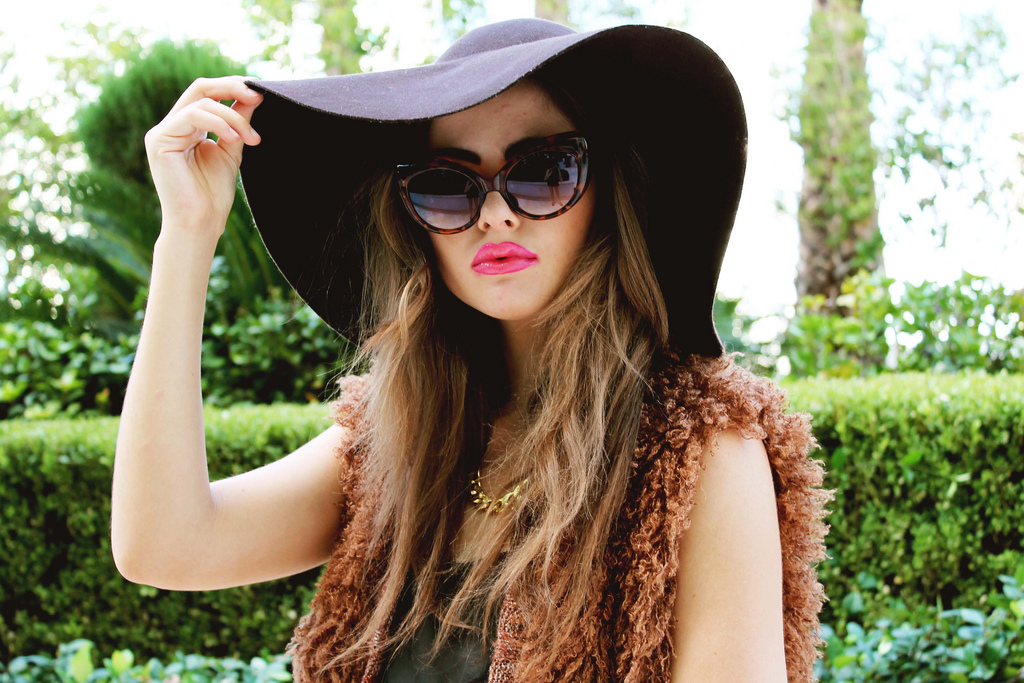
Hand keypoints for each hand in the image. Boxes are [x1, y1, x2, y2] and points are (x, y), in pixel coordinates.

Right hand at [144, 75, 263, 241]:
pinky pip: (191, 116)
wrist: (200, 223)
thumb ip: (239, 122)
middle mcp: (172, 126)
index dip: (232, 87)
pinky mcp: (159, 140)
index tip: (260, 92)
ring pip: (201, 102)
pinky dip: (218, 123)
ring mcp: (162, 132)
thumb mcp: (232, 150)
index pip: (208, 94)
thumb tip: (253, 95)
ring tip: (251, 138)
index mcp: (188, 127)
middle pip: (200, 88)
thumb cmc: (213, 195)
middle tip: (258, 94)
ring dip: (233, 116)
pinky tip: (235, 139)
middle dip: (231, 87)